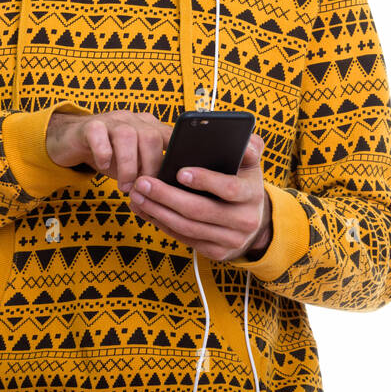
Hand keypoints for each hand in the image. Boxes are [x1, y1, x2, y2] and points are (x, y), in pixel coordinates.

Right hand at [45, 109, 171, 192]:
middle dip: (150, 167)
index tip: (172, 180)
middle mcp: (133, 120)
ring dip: (128, 165)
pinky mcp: (90, 126)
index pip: (171, 136)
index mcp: (149, 126)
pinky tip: (103, 166)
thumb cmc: (109, 154)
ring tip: (124, 186)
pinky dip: (103, 153)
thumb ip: (151, 169)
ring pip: (127, 136)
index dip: (175, 157)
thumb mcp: (135, 162)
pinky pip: (99, 135)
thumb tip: (168, 189)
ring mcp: (111, 121)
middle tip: (142, 188)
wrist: (72, 141)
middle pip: (151, 137)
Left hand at [127, 134, 271, 261]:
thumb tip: (244, 138)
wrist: (252, 221)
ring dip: (157, 211)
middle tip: (142, 182)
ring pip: (187, 227)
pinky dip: (161, 224)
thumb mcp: (251, 164)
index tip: (179, 172)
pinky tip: (145, 210)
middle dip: (167, 196)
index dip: (204, 181)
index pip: (229, 189)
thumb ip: (250, 147)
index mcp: (253, 194)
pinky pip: (184, 238)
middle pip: (200, 210)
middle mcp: (245, 220)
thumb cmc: (243, 184)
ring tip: (137, 195)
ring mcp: (230, 240)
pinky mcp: (216, 252)